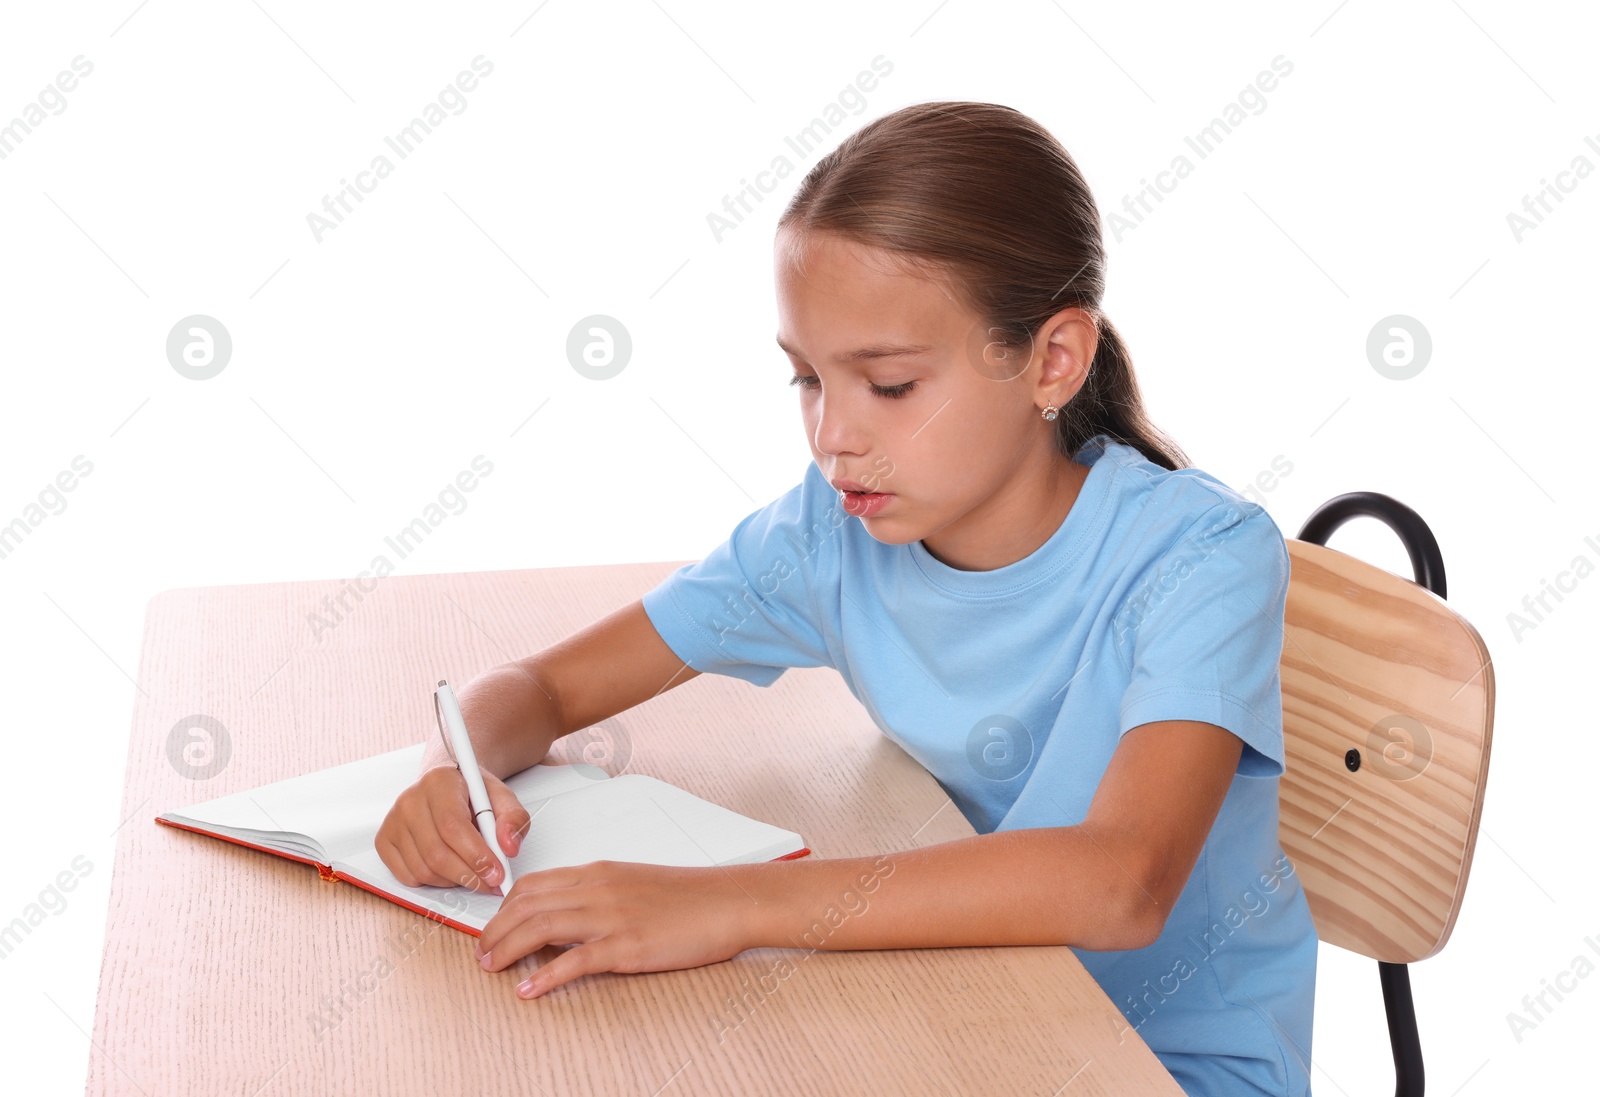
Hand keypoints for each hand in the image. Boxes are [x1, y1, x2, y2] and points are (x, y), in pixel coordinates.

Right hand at [376, 765, 531, 893]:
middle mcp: (409, 800)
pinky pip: (407, 877)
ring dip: (453, 881)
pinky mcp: (384, 841)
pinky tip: (449, 870)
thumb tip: (509, 848)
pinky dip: (433, 882)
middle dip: (469, 876)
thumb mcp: (501, 797)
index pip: (453, 826)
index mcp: (439, 782)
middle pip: (436, 853)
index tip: (497, 872)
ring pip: (423, 870)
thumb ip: (513, 818)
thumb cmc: (472, 793)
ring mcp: (393, 821)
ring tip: (472, 873)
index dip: (476, 855)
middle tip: (491, 883)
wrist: (446, 786)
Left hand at [474, 860, 759, 998]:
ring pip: (541, 927)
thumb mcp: (633, 883)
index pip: (533, 884)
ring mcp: (611, 917)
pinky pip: (575, 961)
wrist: (727, 901)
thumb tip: (565, 914)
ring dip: (508, 949)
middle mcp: (598, 889)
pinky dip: (545, 977)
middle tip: (482, 953)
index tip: (492, 927)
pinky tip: (529, 990)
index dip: (503, 908)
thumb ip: (597, 894)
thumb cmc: (688, 896)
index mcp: (598, 872)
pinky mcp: (627, 945)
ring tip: (491, 968)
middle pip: (527, 904)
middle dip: (495, 930)